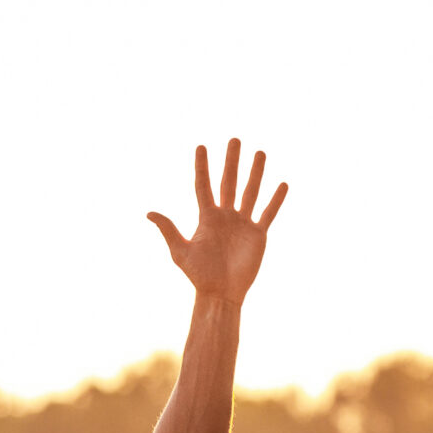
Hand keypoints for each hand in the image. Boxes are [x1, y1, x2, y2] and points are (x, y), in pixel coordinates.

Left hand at [148, 139, 286, 303]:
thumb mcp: (180, 251)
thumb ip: (168, 230)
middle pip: (229, 182)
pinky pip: (268, 213)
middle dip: (232, 161)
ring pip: (250, 192)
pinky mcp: (258, 235)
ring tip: (260, 152)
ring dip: (255, 172)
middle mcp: (225, 216)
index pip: (203, 185)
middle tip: (234, 139)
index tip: (201, 146)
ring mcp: (242, 224)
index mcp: (206, 217)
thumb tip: (149, 212)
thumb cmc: (198, 275)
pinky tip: (282, 184)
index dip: (202, 166)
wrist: (220, 293)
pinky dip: (275, 200)